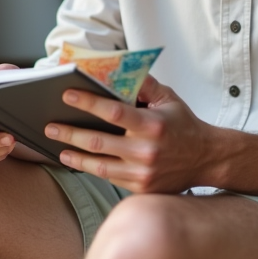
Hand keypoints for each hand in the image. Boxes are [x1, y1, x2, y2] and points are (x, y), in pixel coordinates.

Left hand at [44, 76, 213, 192]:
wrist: (207, 160)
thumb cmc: (185, 125)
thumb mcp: (169, 99)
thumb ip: (144, 84)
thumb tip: (117, 70)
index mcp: (152, 125)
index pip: (113, 112)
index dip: (88, 103)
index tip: (67, 95)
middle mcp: (146, 151)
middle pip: (98, 142)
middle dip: (69, 132)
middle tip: (50, 125)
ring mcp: (142, 173)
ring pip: (99, 166)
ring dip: (74, 156)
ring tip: (58, 146)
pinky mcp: (141, 188)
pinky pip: (109, 178)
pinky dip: (90, 169)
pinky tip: (77, 161)